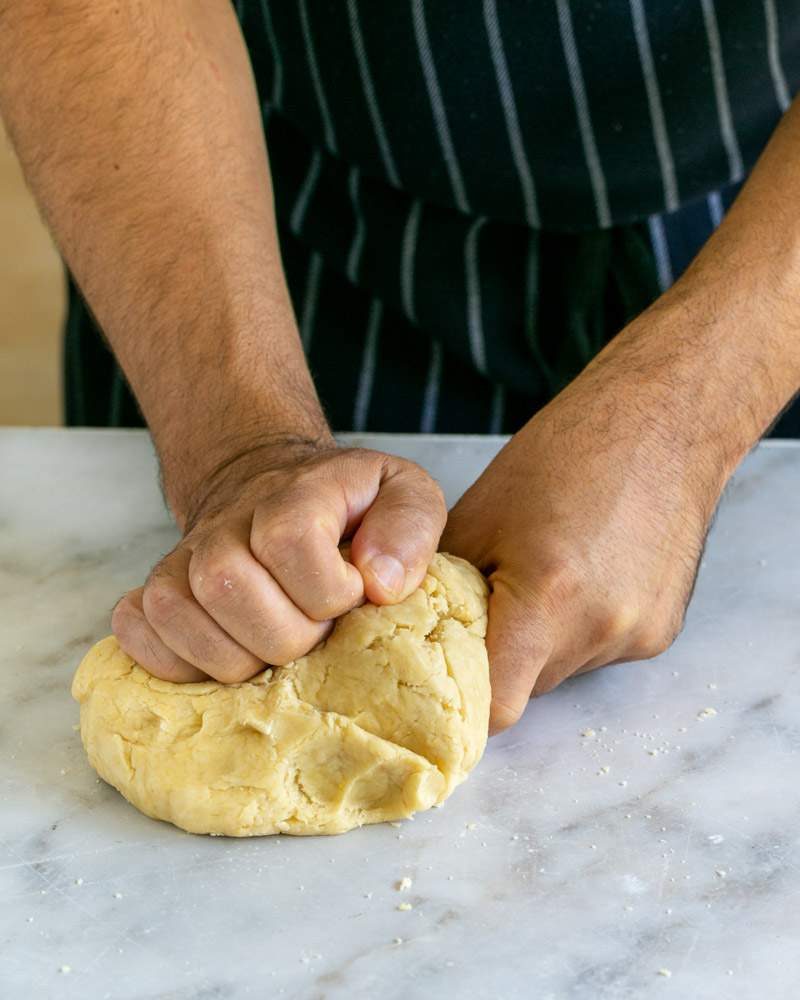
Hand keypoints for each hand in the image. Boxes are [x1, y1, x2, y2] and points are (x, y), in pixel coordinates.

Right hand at [112, 438, 445, 682]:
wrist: (274, 485)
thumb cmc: (349, 505)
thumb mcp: (404, 494)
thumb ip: (410, 527)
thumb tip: (380, 583)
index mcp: (296, 492)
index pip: (291, 542)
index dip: (328, 590)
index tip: (351, 597)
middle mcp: (230, 521)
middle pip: (228, 586)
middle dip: (285, 636)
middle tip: (313, 632)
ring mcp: (186, 556)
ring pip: (177, 613)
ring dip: (233, 656)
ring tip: (271, 651)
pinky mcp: (158, 588)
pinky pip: (136, 628)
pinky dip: (172, 661)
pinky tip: (217, 661)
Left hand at [442, 315, 733, 732]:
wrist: (660, 422)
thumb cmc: (562, 454)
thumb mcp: (476, 518)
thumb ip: (442, 592)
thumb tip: (411, 639)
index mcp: (548, 598)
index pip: (494, 707)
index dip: (461, 696)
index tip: (440, 672)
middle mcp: (601, 628)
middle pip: (527, 688)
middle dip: (496, 658)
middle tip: (483, 606)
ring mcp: (639, 635)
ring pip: (561, 671)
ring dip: (538, 643)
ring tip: (539, 576)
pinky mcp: (661, 631)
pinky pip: (596, 651)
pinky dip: (576, 628)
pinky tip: (580, 574)